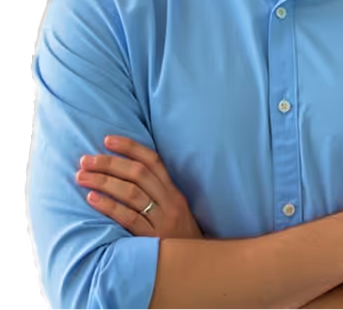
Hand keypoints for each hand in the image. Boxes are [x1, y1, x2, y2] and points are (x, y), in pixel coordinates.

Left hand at [75, 135, 203, 240]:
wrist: (195, 266)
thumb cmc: (179, 236)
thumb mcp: (174, 209)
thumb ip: (157, 192)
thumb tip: (125, 173)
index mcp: (174, 191)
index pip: (152, 160)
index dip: (130, 147)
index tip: (107, 140)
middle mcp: (170, 201)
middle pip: (138, 173)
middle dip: (109, 163)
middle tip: (85, 160)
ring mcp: (162, 219)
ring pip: (131, 193)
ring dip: (103, 182)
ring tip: (82, 177)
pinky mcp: (152, 239)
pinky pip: (128, 218)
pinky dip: (109, 206)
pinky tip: (92, 199)